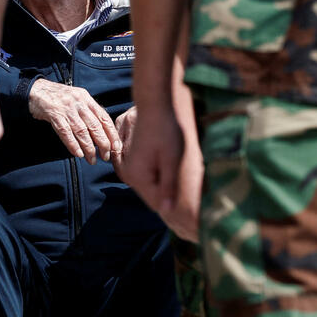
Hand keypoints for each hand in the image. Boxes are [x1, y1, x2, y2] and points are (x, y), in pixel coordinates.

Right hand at [28, 78, 120, 164]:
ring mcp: (66, 108)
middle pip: (95, 126)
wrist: (37, 90)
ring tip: (92, 160)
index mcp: (86, 98)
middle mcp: (79, 102)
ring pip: (82, 131)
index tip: (116, 147)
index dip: (111, 133)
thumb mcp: (77, 98)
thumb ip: (88, 111)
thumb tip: (103, 129)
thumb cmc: (58, 97)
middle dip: (103, 144)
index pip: (104, 118)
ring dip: (89, 148)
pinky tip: (78, 154)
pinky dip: (73, 144)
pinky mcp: (54, 114)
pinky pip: (65, 132)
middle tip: (105, 157)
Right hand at [114, 104, 200, 240]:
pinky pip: (144, 172)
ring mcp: (127, 163)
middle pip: (151, 193)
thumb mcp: (172, 160)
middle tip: (183, 178)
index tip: (190, 204)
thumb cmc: (167, 131)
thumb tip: (167, 212)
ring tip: (174, 166)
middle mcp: (128, 172)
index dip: (173, 205)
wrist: (155, 105)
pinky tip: (164, 159)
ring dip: (161, 180)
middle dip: (167, 192)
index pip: (157, 204)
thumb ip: (168, 186)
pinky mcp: (129, 155)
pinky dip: (155, 171)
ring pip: (148, 183)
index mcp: (138, 176)